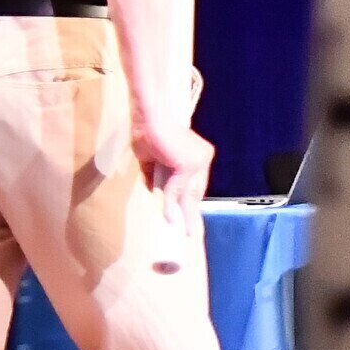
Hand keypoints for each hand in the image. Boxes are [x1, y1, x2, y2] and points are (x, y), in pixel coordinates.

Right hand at [135, 113, 214, 229]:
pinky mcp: (187, 164)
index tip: (188, 215)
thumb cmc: (147, 134)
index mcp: (198, 154)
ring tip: (187, 231)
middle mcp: (203, 157)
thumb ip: (156, 177)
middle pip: (196, 190)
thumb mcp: (151, 161)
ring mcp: (197, 160)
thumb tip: (156, 192)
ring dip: (186, 214)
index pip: (196, 182)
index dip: (190, 200)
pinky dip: (171, 204)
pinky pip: (177, 189)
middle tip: (192, 229)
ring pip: (189, 193)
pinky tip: (170, 218)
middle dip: (192, 211)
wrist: (146, 118)